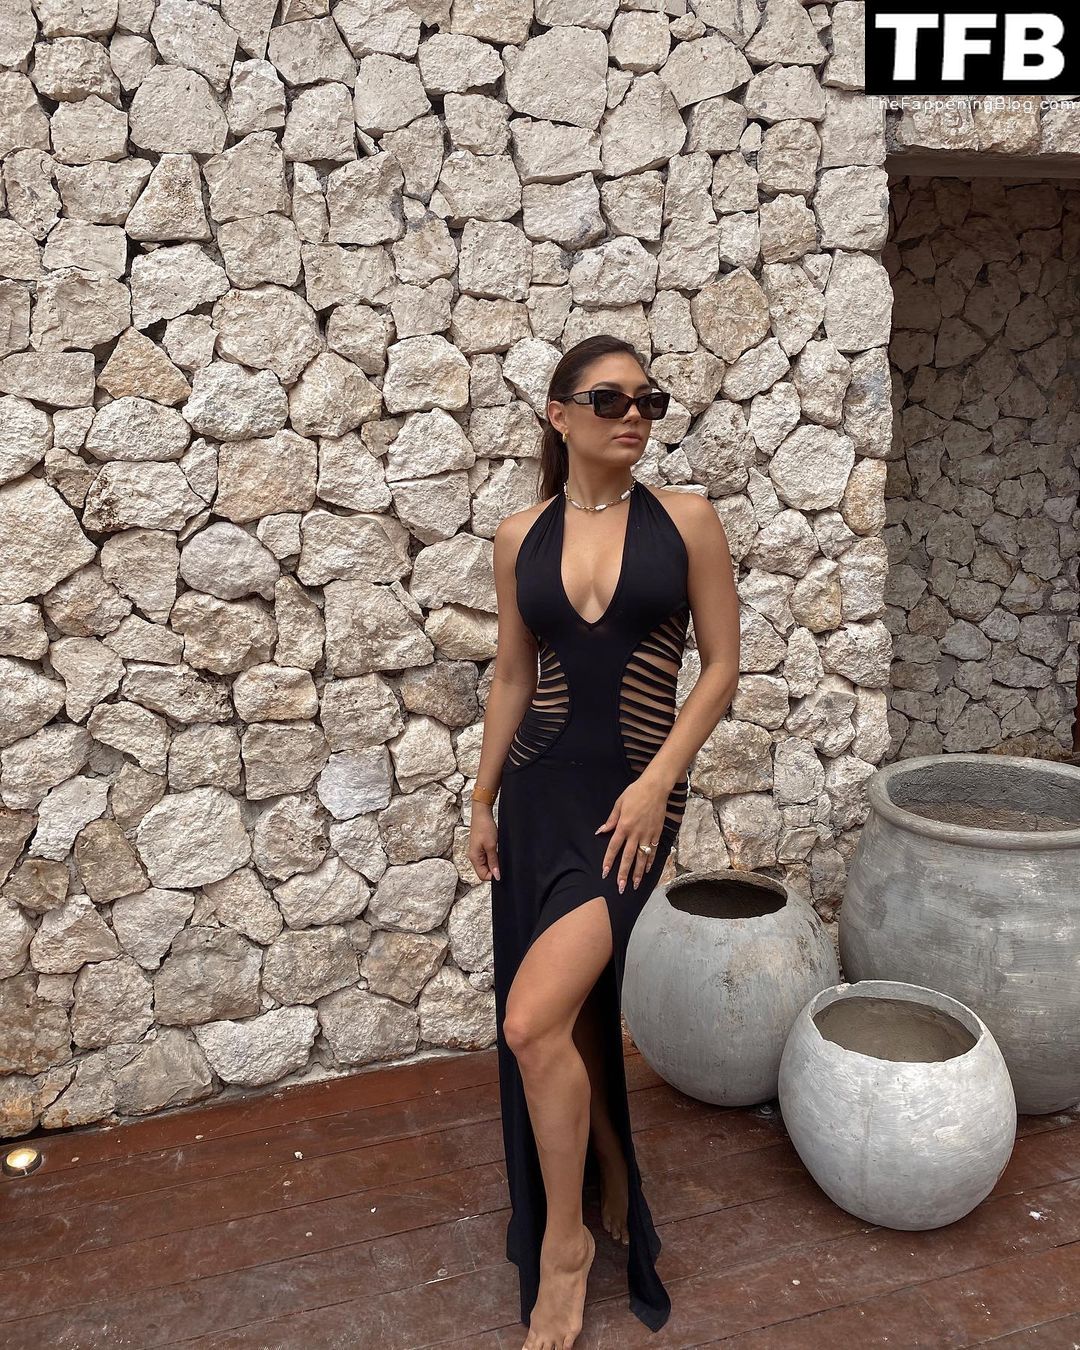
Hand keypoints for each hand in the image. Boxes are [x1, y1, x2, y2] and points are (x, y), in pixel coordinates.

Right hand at [469, 807, 500, 882]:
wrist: (482, 813)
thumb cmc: (484, 827)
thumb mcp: (491, 846)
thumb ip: (494, 862)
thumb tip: (496, 876)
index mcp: (474, 858)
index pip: (482, 876)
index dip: (493, 875)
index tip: (502, 870)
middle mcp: (474, 856)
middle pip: (484, 871)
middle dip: (494, 869)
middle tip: (502, 860)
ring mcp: (477, 852)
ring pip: (486, 864)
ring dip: (494, 862)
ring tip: (499, 853)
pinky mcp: (480, 847)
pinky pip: (487, 857)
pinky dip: (493, 856)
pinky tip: (497, 850)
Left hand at [594, 777, 668, 893]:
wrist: (656, 787)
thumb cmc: (635, 792)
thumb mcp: (619, 803)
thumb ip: (611, 820)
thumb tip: (601, 832)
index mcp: (624, 825)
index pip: (614, 847)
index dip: (608, 861)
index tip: (605, 873)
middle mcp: (635, 833)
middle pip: (628, 857)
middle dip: (623, 874)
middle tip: (621, 887)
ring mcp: (647, 834)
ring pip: (642, 857)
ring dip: (637, 873)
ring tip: (634, 885)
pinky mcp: (657, 833)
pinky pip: (653, 851)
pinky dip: (650, 861)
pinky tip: (647, 870)